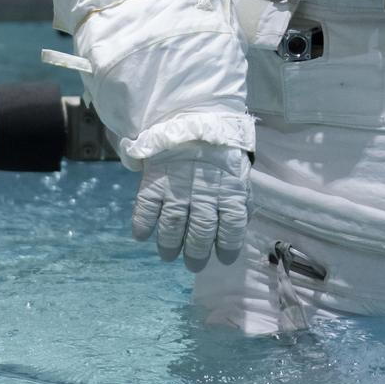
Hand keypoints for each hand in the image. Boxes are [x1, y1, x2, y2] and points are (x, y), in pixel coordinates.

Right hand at [132, 142, 250, 271]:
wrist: (193, 120)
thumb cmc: (220, 152)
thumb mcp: (239, 173)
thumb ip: (241, 199)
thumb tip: (241, 225)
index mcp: (229, 190)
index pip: (232, 226)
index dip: (228, 246)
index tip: (223, 258)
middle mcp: (204, 193)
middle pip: (201, 232)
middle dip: (197, 253)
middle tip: (194, 263)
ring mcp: (177, 188)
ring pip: (173, 226)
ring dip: (169, 245)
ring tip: (169, 254)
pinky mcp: (154, 182)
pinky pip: (146, 210)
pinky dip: (143, 226)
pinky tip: (143, 235)